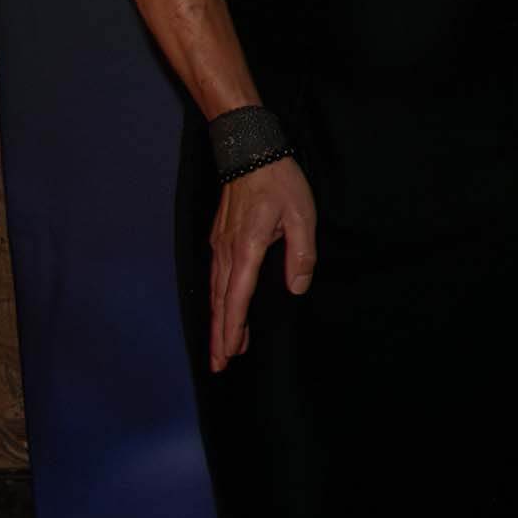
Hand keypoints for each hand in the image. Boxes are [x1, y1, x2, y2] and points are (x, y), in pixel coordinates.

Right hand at [208, 156, 317, 371]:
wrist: (250, 152)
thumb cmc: (279, 182)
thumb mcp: (302, 215)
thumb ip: (301, 254)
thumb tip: (297, 288)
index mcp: (246, 250)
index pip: (237, 299)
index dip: (233, 329)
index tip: (228, 354)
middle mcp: (226, 252)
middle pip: (220, 303)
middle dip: (220, 336)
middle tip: (218, 365)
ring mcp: (219, 245)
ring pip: (215, 292)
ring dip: (219, 320)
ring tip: (223, 347)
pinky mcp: (219, 239)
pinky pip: (215, 277)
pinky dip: (218, 300)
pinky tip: (223, 308)